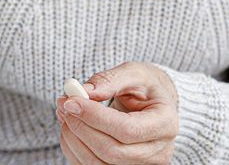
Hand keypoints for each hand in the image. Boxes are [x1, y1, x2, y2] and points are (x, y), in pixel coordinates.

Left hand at [55, 62, 177, 164]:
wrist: (155, 105)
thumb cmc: (146, 87)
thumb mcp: (134, 73)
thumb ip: (109, 80)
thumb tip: (83, 92)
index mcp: (165, 123)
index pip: (127, 129)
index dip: (94, 117)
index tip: (71, 101)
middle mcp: (158, 152)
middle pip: (111, 151)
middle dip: (80, 127)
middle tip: (64, 104)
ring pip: (98, 163)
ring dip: (73, 138)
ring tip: (65, 112)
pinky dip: (74, 149)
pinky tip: (70, 127)